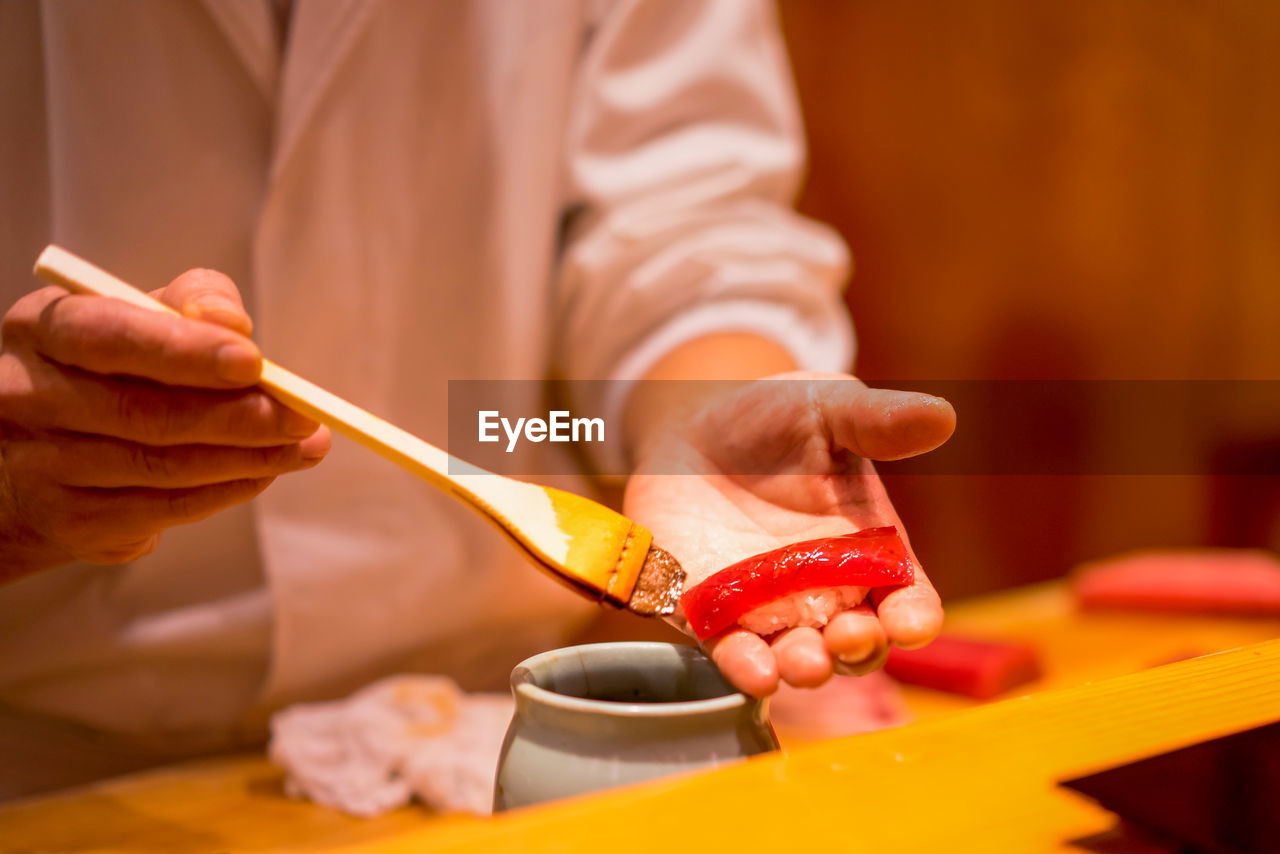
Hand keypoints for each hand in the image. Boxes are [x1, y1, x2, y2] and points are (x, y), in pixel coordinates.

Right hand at [0, 268, 329, 578]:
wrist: (33, 456)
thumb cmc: (109, 367)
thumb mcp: (137, 316)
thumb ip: (191, 303)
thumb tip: (232, 322)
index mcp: (41, 330)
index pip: (109, 336)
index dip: (184, 351)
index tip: (253, 362)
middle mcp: (26, 398)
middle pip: (143, 412)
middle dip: (238, 416)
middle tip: (303, 416)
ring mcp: (41, 467)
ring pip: (162, 466)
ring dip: (247, 458)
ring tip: (303, 446)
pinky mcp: (72, 521)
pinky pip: (164, 507)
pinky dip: (226, 490)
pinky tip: (264, 472)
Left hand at [623, 372, 953, 695]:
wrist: (694, 425)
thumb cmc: (776, 418)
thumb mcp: (827, 408)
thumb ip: (876, 420)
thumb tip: (942, 416)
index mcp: (871, 553)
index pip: (907, 600)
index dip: (914, 617)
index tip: (912, 621)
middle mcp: (826, 595)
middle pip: (858, 644)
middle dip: (860, 648)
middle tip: (850, 636)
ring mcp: (768, 611)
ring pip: (798, 659)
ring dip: (805, 668)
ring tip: (804, 662)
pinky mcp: (711, 614)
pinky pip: (730, 653)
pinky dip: (744, 669)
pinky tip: (756, 672)